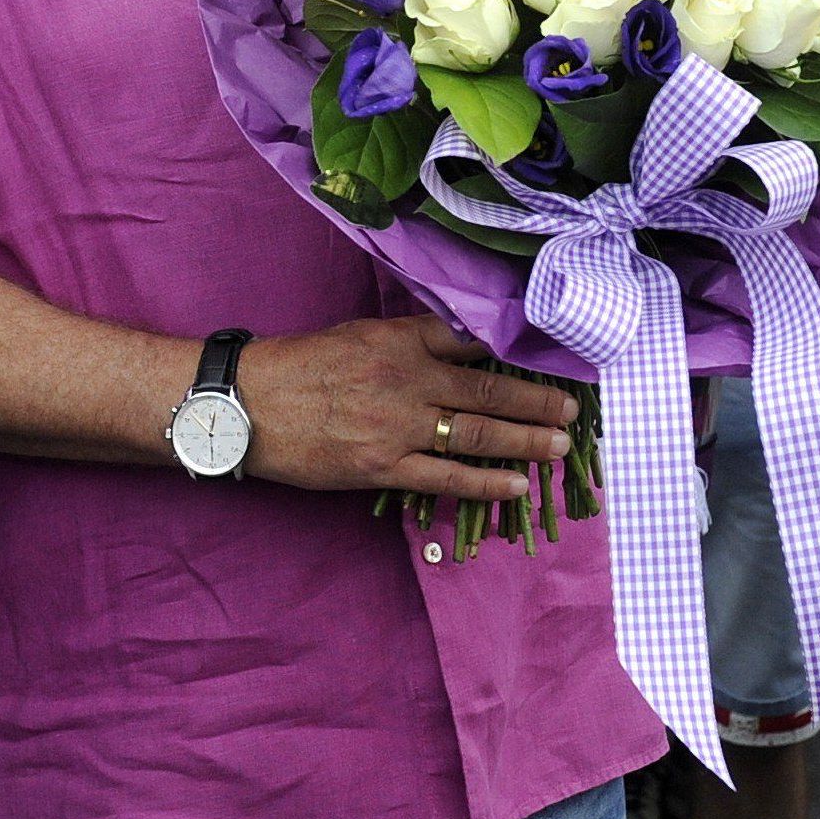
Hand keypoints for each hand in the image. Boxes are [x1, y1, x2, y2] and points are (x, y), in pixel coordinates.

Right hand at [236, 316, 575, 502]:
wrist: (244, 404)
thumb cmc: (299, 364)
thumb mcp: (358, 333)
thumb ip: (409, 339)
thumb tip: (459, 343)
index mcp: (401, 340)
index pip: (473, 340)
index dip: (518, 349)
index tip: (553, 354)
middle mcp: (407, 379)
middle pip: (488, 388)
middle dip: (538, 399)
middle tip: (575, 407)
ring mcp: (397, 426)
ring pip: (476, 433)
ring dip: (526, 439)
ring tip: (560, 444)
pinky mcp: (381, 467)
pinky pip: (445, 477)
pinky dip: (485, 482)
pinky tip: (518, 484)